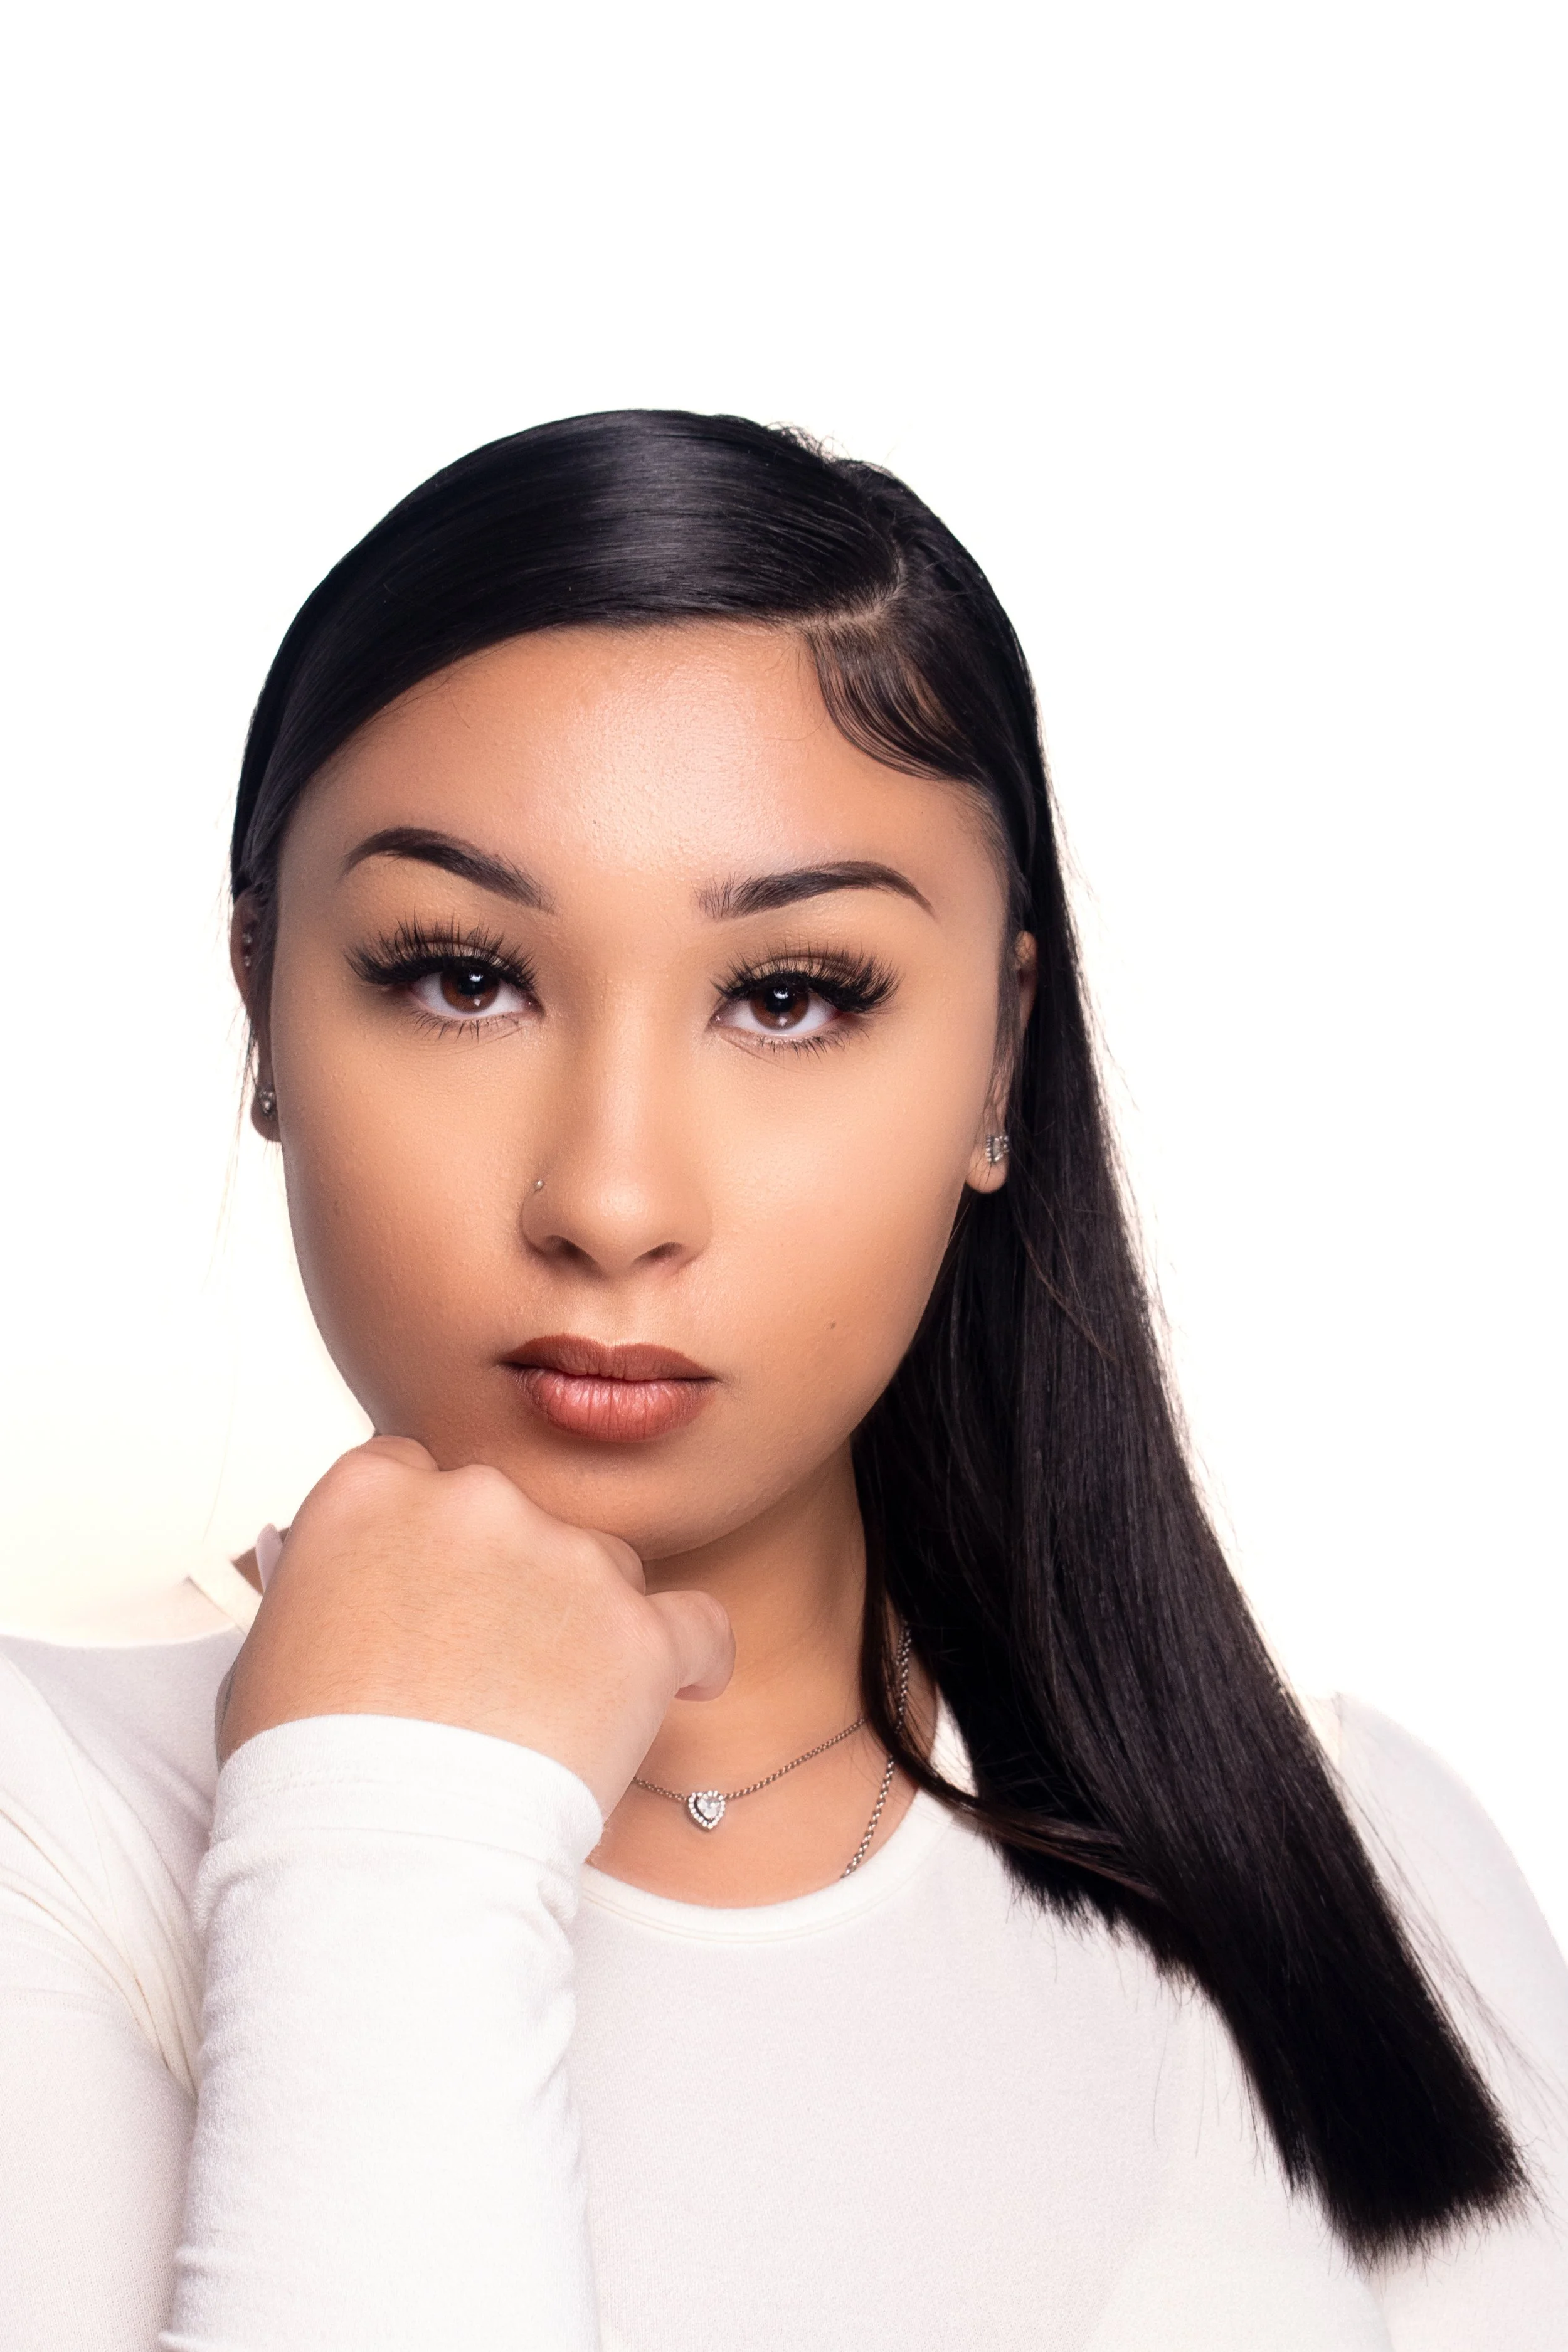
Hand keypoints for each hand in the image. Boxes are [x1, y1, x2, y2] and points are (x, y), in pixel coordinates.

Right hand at [215, 1437, 733, 1814]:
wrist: (378, 1857)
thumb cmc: (306, 1773)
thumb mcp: (275, 1647)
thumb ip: (332, 1581)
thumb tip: (362, 1572)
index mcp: (373, 1492)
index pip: (418, 1478)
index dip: (429, 1544)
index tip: (435, 1592)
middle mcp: (474, 1501)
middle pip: (514, 1517)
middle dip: (507, 1580)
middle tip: (486, 1670)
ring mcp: (564, 1561)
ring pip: (600, 1568)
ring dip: (584, 1624)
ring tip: (547, 1716)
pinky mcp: (637, 1633)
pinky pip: (696, 1624)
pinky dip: (691, 1657)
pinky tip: (684, 1686)